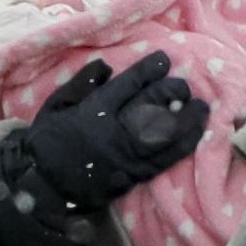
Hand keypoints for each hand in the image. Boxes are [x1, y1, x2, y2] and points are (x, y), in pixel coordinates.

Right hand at [22, 52, 208, 213]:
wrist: (42, 186)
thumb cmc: (47, 142)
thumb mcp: (55, 106)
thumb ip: (80, 84)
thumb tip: (106, 65)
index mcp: (92, 113)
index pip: (127, 86)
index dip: (147, 71)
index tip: (163, 60)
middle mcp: (113, 134)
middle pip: (150, 108)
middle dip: (171, 93)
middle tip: (184, 84)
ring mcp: (124, 158)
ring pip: (163, 135)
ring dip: (186, 120)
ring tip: (202, 108)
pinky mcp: (131, 177)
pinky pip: (162, 161)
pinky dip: (181, 147)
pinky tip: (195, 135)